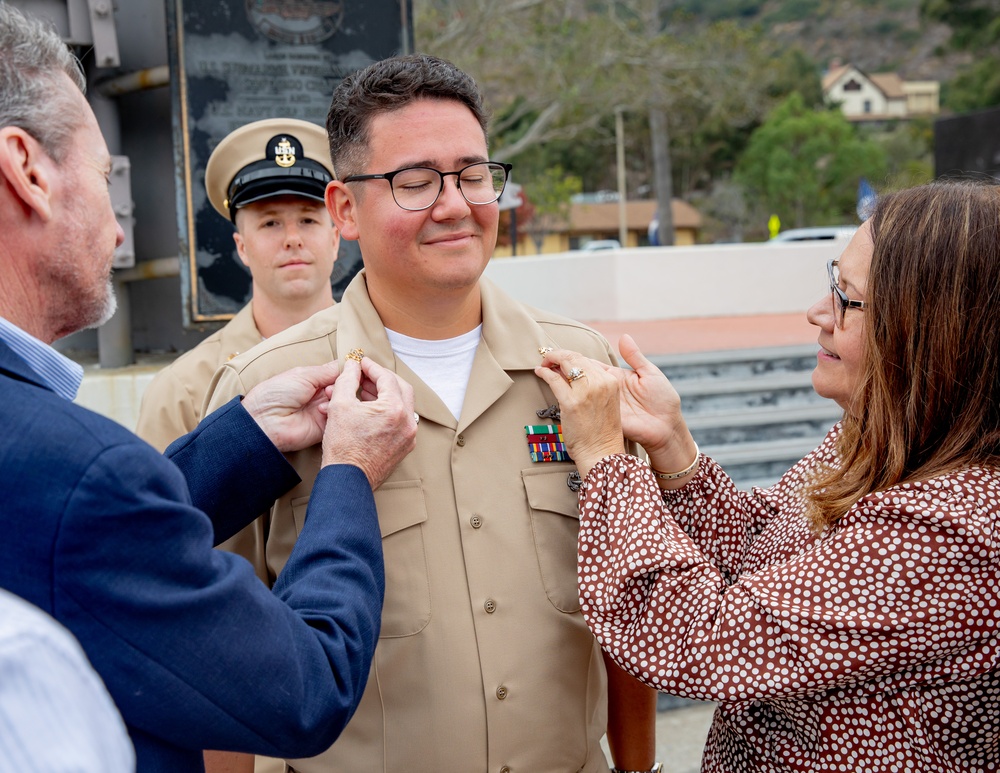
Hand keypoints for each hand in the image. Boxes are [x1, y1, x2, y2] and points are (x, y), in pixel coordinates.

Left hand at [241, 362, 340, 452]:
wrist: (265, 421)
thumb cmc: (276, 393)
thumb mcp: (303, 374)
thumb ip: (328, 370)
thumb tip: (349, 363)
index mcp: (314, 379)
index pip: (338, 372)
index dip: (349, 369)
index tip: (358, 365)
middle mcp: (320, 394)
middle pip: (344, 386)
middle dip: (345, 381)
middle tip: (340, 381)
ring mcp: (324, 410)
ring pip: (344, 399)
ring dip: (338, 395)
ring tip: (326, 395)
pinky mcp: (326, 426)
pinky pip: (339, 416)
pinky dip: (334, 410)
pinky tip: (322, 409)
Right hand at [321, 357, 416, 487]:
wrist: (347, 479)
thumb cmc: (343, 446)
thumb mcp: (340, 405)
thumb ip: (347, 379)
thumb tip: (352, 365)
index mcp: (394, 409)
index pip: (386, 378)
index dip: (371, 367)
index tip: (361, 363)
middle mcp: (407, 421)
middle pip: (400, 388)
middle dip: (382, 378)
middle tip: (365, 375)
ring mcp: (409, 435)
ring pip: (402, 404)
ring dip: (385, 394)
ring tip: (364, 391)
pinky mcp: (405, 446)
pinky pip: (400, 420)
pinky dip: (388, 411)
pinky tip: (371, 410)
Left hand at [533, 350, 626, 477]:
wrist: (601, 453)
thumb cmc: (601, 432)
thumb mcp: (603, 401)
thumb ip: (591, 385)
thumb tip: (566, 370)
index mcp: (611, 381)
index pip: (587, 359)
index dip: (570, 356)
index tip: (560, 359)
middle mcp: (601, 383)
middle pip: (575, 358)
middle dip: (559, 355)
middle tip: (548, 359)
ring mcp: (586, 392)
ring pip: (565, 363)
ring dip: (551, 360)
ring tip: (544, 364)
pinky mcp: (571, 402)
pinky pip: (554, 380)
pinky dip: (544, 373)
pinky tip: (539, 372)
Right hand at [535, 335, 696, 477]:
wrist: (666, 428)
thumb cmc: (663, 400)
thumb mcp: (650, 374)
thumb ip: (635, 356)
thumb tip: (623, 337)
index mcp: (614, 376)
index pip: (588, 363)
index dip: (572, 357)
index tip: (557, 353)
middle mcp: (605, 386)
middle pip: (579, 373)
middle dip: (563, 365)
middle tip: (547, 359)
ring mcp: (602, 401)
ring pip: (578, 387)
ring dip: (563, 379)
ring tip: (548, 369)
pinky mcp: (603, 414)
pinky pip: (583, 404)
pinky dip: (569, 396)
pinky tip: (558, 387)